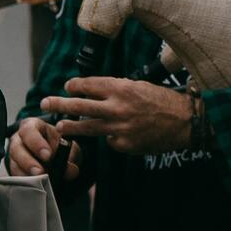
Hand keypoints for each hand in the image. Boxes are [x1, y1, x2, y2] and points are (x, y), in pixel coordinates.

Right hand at [7, 115, 80, 182]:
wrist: (54, 151)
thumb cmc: (57, 143)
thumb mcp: (66, 144)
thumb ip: (69, 154)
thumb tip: (71, 169)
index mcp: (32, 126)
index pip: (29, 130)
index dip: (37, 143)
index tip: (47, 155)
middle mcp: (19, 139)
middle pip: (16, 148)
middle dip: (28, 161)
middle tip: (40, 171)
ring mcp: (14, 155)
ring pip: (14, 164)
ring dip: (26, 174)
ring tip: (37, 181)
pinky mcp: (14, 168)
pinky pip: (15, 175)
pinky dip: (24, 181)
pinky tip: (33, 185)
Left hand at [43, 76, 192, 155]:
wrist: (185, 122)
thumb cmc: (163, 100)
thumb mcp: (139, 86)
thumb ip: (116, 90)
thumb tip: (93, 92)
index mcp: (121, 88)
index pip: (88, 85)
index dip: (75, 86)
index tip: (67, 87)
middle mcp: (117, 107)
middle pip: (79, 106)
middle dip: (59, 104)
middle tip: (45, 103)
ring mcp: (119, 128)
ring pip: (87, 128)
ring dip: (71, 127)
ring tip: (60, 126)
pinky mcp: (124, 145)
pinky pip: (109, 141)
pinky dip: (110, 137)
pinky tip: (118, 134)